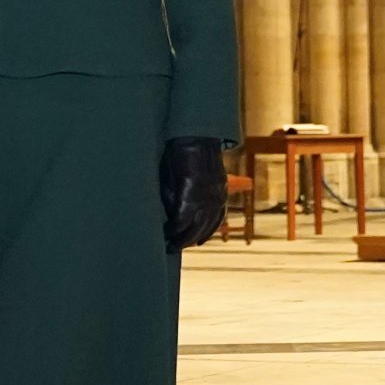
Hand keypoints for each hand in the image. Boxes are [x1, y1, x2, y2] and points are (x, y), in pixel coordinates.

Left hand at [159, 136, 226, 251]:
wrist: (197, 136)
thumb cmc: (175, 154)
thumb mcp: (166, 177)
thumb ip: (169, 199)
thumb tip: (169, 219)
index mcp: (191, 192)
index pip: (182, 221)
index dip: (172, 232)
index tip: (162, 238)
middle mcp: (208, 196)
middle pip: (196, 227)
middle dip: (182, 240)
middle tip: (169, 248)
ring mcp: (218, 195)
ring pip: (209, 224)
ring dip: (195, 237)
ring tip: (181, 246)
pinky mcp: (222, 192)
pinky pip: (219, 216)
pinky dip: (210, 229)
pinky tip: (201, 240)